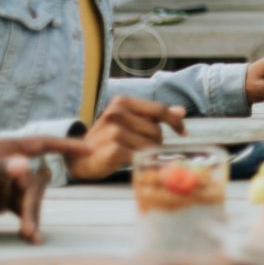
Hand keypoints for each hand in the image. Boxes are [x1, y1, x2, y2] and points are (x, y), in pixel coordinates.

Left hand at [0, 135, 91, 242]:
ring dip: (32, 215)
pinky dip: (28, 222)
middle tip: (30, 228)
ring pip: (31, 197)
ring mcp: (2, 184)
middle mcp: (4, 164)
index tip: (88, 148)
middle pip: (35, 180)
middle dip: (36, 203)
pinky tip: (30, 236)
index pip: (38, 144)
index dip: (64, 145)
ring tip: (30, 236)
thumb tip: (26, 165)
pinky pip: (22, 210)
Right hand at [66, 95, 186, 181]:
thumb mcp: (129, 121)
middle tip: (140, 147)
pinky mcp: (114, 150)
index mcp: (122, 102)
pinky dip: (140, 162)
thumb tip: (181, 111)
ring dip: (147, 153)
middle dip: (155, 142)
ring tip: (131, 153)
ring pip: (150, 145)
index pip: (158, 109)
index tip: (183, 132)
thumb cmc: (108, 138)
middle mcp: (117, 113)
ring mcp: (114, 132)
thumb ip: (154, 116)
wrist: (80, 158)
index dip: (174, 122)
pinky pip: (140, 157)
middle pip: (156, 130)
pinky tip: (129, 161)